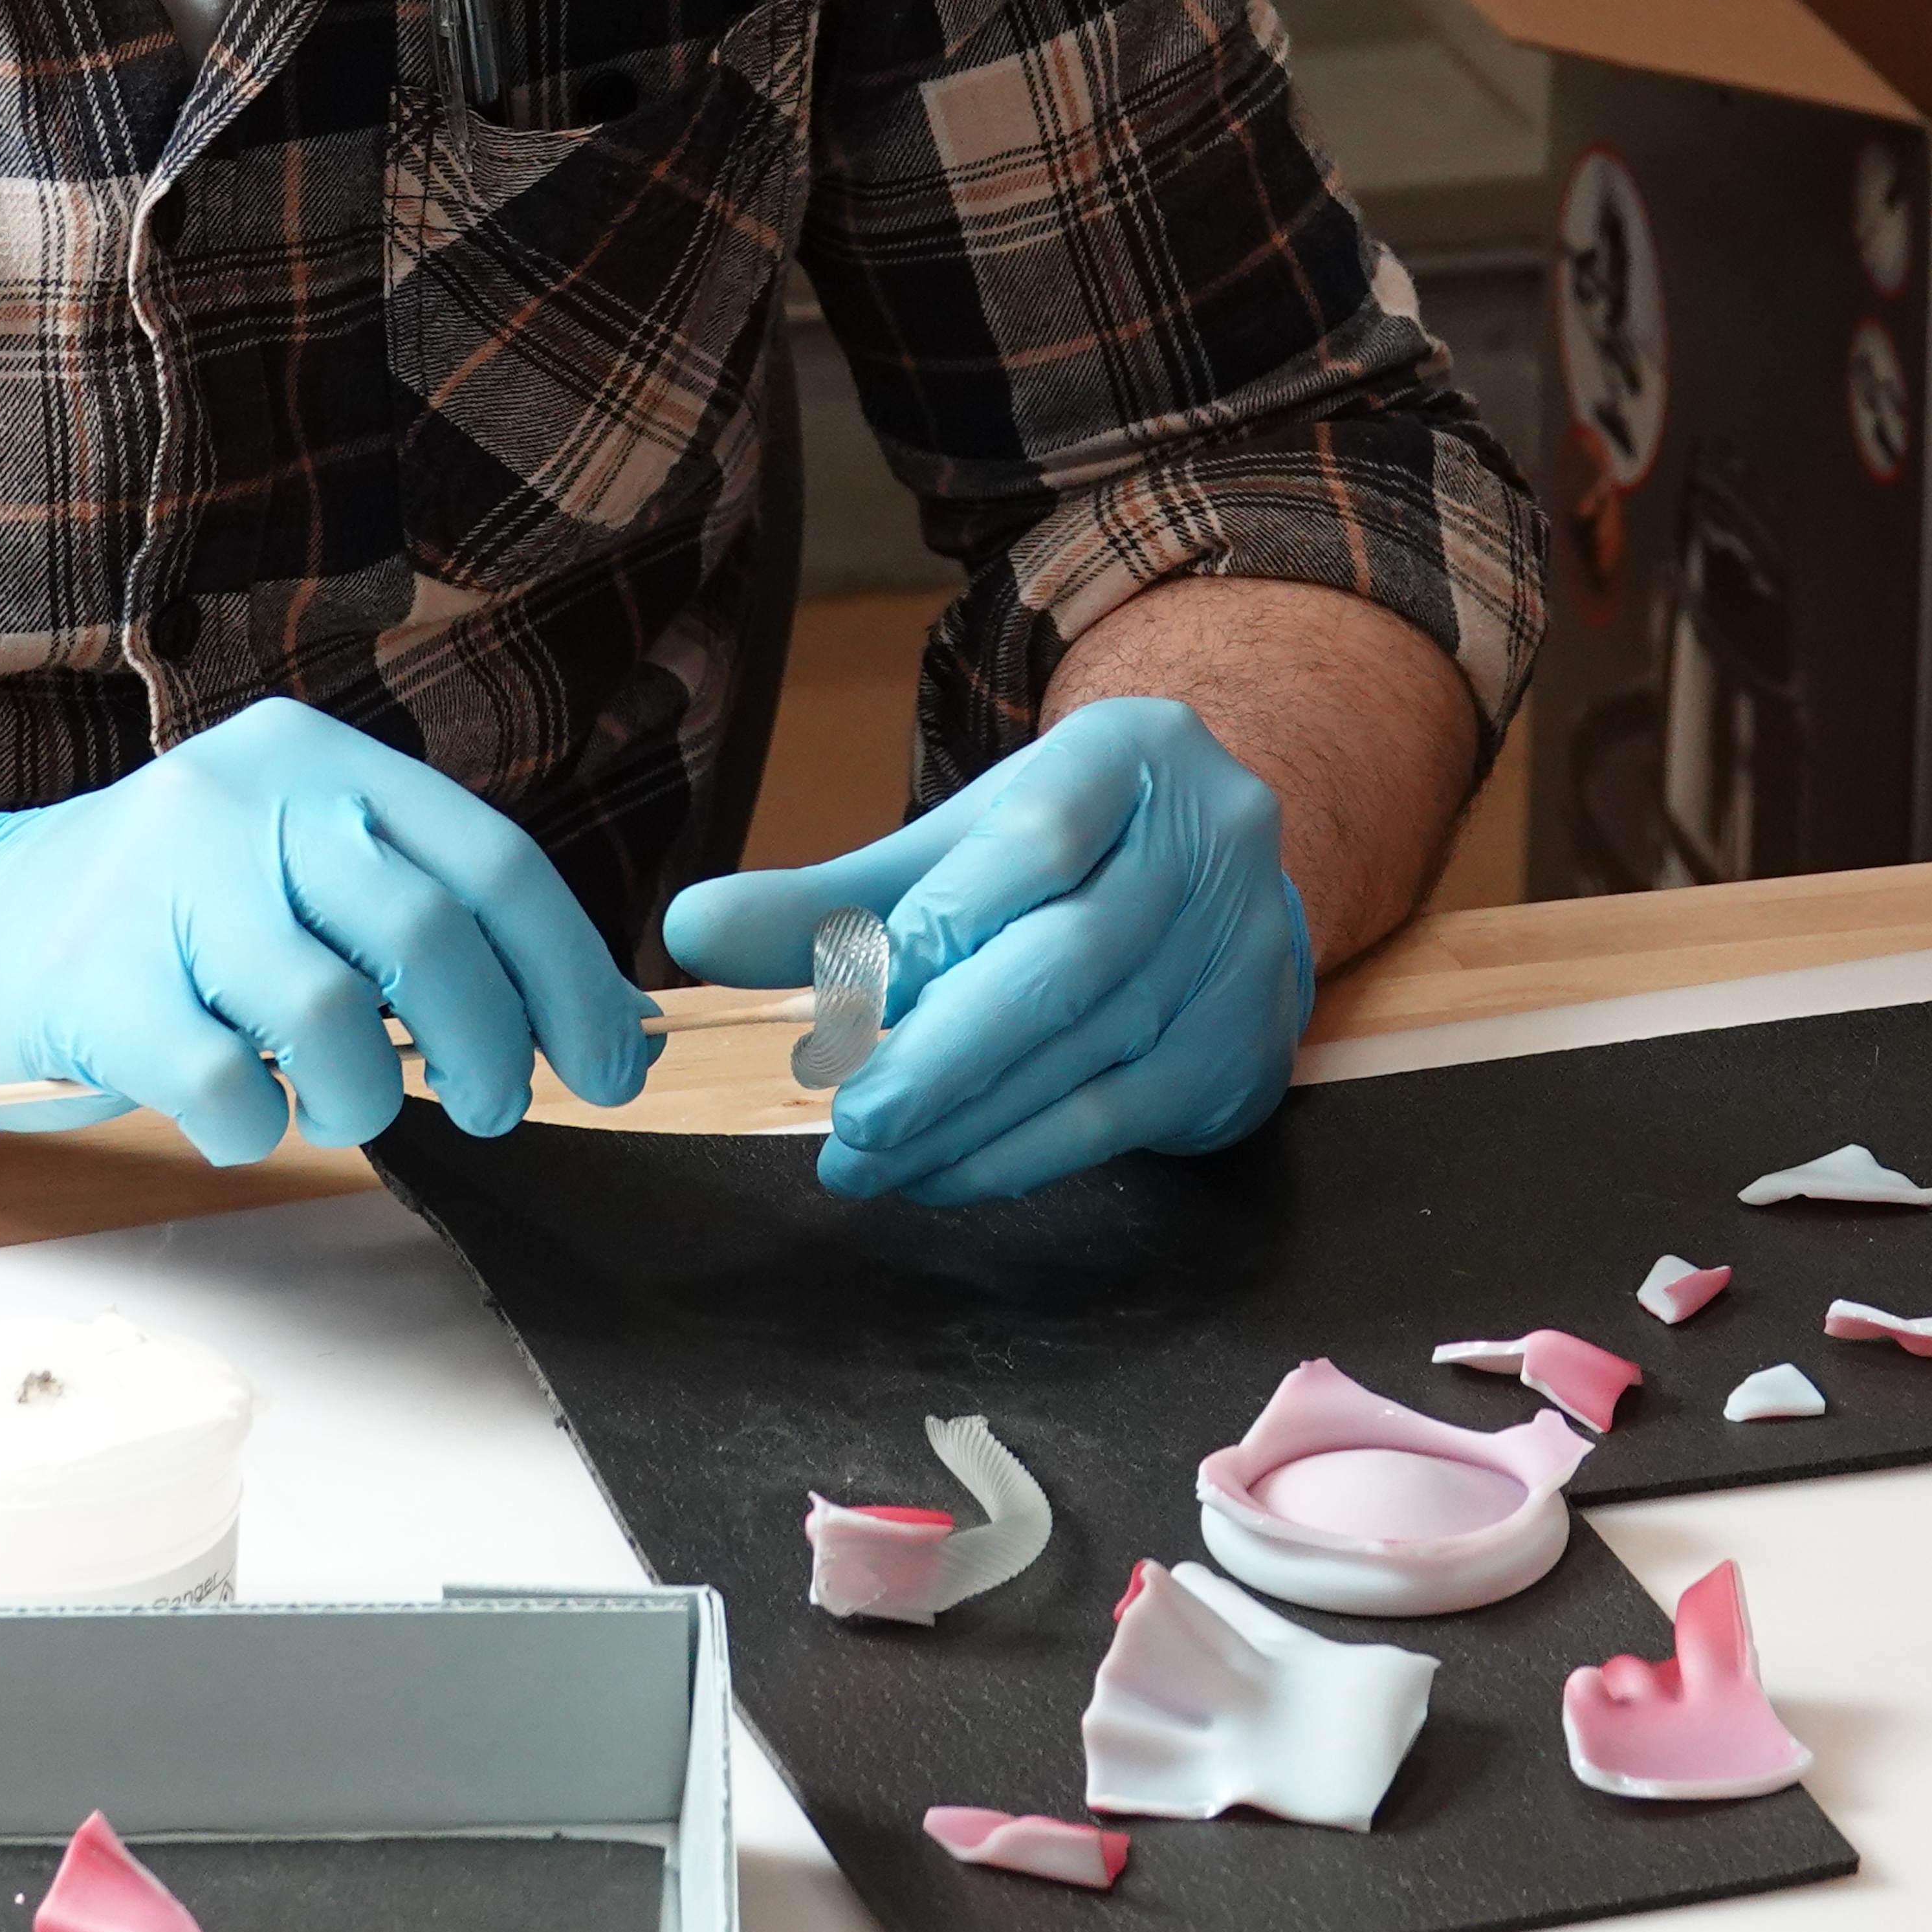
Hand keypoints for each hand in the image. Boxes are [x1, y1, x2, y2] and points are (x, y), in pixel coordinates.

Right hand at [0, 698, 651, 1158]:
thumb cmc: (179, 923)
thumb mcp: (300, 871)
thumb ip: (426, 918)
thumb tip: (595, 1021)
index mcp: (318, 761)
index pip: (493, 863)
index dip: (571, 975)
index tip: (612, 1063)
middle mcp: (245, 801)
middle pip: (427, 935)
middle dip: (495, 1047)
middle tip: (501, 1108)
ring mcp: (164, 887)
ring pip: (330, 1016)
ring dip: (369, 1097)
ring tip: (353, 1111)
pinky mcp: (97, 986)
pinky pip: (226, 1085)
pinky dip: (259, 1130)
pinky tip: (249, 1120)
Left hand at [664, 694, 1313, 1206]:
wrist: (1218, 885)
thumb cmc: (1069, 854)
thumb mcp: (960, 844)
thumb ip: (833, 896)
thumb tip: (693, 931)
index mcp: (1130, 758)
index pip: (1037, 837)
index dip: (946, 917)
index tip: (853, 991)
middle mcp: (1207, 846)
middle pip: (1066, 961)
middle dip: (946, 1052)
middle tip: (850, 1119)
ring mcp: (1234, 953)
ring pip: (1088, 1052)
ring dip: (966, 1121)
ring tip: (865, 1161)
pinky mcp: (1238, 1049)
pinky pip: (1115, 1118)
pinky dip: (1016, 1154)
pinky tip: (937, 1173)